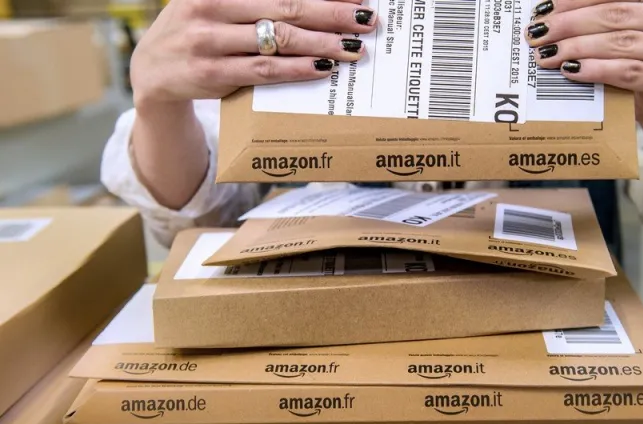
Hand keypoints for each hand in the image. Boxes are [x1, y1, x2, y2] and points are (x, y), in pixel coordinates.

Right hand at [131, 0, 376, 110]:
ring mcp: (209, 39)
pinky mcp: (211, 73)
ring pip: (278, 39)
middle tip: (366, 19)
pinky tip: (322, 67)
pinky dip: (297, 69)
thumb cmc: (198, 31)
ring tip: (353, 48)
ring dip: (322, 43)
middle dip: (332, 13)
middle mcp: (212, 5)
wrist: (151, 71)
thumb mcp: (218, 5)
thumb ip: (257, 3)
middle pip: (286, 6)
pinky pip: (264, 70)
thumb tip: (310, 6)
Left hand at [526, 0, 642, 122]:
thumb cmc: (634, 58)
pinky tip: (570, 70)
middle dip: (572, 23)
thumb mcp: (620, 28)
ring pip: (622, 42)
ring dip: (577, 47)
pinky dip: (595, 70)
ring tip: (547, 54)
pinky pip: (628, 71)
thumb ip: (599, 13)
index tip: (545, 7)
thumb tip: (549, 9)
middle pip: (619, 13)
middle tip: (539, 33)